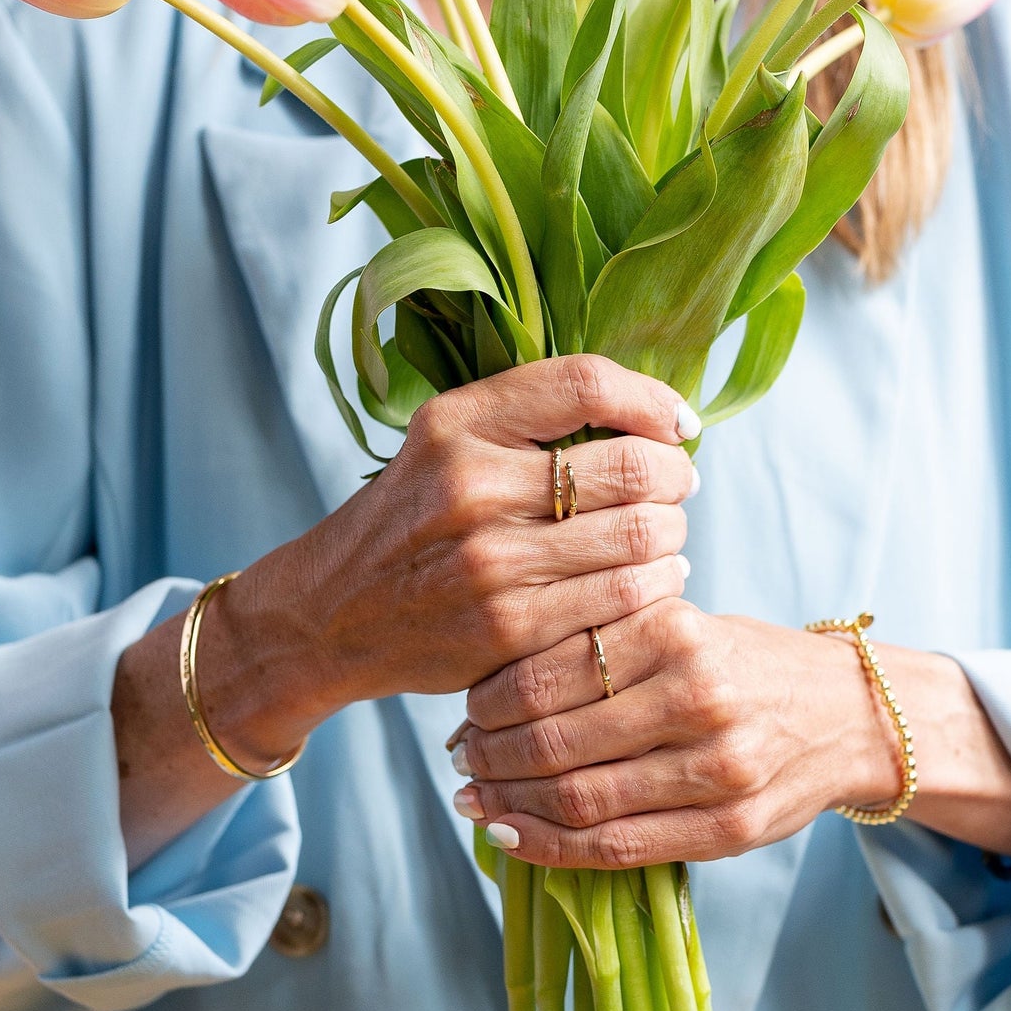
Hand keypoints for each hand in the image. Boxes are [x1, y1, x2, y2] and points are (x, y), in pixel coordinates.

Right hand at [192, 355, 700, 760]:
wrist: (332, 614)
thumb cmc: (414, 518)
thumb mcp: (445, 441)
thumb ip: (530, 415)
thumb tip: (653, 412)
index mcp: (457, 422)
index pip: (586, 382)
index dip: (652, 399)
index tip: (678, 422)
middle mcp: (470, 484)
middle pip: (629, 465)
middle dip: (675, 476)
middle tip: (678, 485)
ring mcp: (489, 561)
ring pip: (639, 535)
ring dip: (673, 535)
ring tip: (668, 535)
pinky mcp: (508, 628)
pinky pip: (621, 599)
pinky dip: (657, 587)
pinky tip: (654, 580)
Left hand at [450, 601, 1010, 866]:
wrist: (846, 712)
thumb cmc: (740, 661)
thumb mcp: (678, 620)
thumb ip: (600, 642)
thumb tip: (487, 684)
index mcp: (676, 628)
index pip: (550, 671)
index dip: (491, 698)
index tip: (464, 707)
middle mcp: (697, 695)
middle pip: (558, 739)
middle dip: (491, 754)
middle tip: (460, 755)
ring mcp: (717, 768)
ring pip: (581, 798)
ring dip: (510, 804)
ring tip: (475, 797)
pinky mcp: (729, 829)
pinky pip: (618, 847)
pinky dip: (550, 847)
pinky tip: (512, 836)